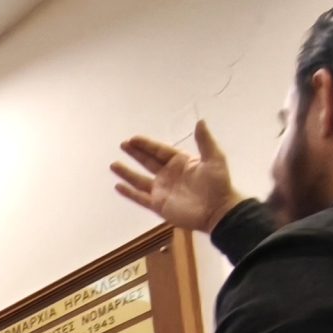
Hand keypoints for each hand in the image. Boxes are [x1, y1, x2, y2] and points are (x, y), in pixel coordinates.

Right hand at [112, 121, 243, 232]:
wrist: (218, 211)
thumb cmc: (218, 184)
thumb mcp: (214, 158)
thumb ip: (205, 141)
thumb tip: (200, 121)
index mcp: (180, 162)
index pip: (159, 150)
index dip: (146, 144)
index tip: (133, 139)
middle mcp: (169, 174)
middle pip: (147, 161)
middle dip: (135, 153)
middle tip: (122, 144)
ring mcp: (162, 190)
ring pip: (140, 179)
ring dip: (127, 172)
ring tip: (113, 165)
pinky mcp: (159, 205)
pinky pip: (140, 197)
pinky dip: (129, 192)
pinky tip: (118, 186)